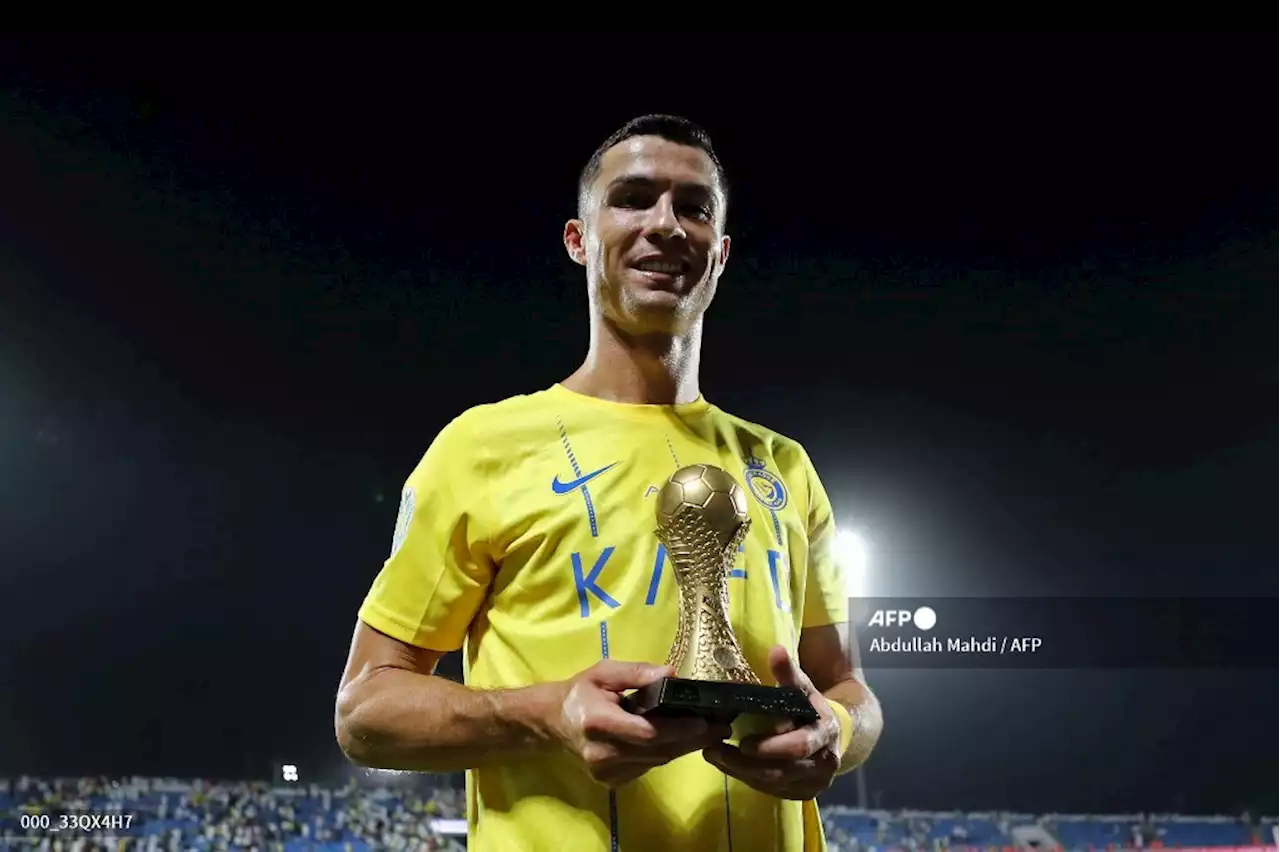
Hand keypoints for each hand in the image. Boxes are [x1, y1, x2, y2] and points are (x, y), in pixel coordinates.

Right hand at [553, 660, 731, 787]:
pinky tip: (682, 739)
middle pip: (657, 750)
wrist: (554, 722)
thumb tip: (672, 674)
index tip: (705, 721)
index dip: (678, 729)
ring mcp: (606, 773)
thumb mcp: (604, 671)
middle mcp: (601, 753)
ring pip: (656, 761)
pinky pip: (648, 766)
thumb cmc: (582, 691)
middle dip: (692, 739)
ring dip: (684, 746)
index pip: (646, 732)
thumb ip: (636, 672)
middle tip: (722, 726)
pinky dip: (666, 752)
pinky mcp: (612, 782)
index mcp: (597, 722)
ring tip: (711, 730)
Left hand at [703, 645, 841, 799]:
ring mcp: (812, 782)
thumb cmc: (809, 707)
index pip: (799, 745)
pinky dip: (745, 779)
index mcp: (825, 734)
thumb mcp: (802, 687)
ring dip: (739, 771)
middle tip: (713, 749)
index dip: (771, 746)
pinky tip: (725, 764)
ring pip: (772, 783)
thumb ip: (788, 672)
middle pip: (781, 770)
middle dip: (745, 762)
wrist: (831, 735)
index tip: (743, 742)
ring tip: (712, 754)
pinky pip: (769, 790)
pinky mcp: (800, 793)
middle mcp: (824, 763)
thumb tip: (776, 650)